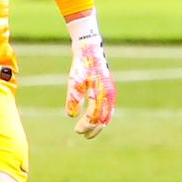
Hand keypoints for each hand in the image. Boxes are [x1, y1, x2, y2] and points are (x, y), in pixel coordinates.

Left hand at [65, 19, 114, 138]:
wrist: (89, 46)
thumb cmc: (81, 63)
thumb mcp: (74, 80)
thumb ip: (73, 98)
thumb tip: (71, 116)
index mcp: (102, 93)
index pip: (95, 116)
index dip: (86, 125)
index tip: (77, 130)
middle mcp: (109, 94)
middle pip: (103, 118)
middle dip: (93, 129)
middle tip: (82, 135)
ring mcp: (110, 91)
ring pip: (107, 114)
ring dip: (97, 124)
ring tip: (88, 131)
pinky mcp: (107, 88)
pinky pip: (108, 108)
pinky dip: (101, 116)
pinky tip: (94, 119)